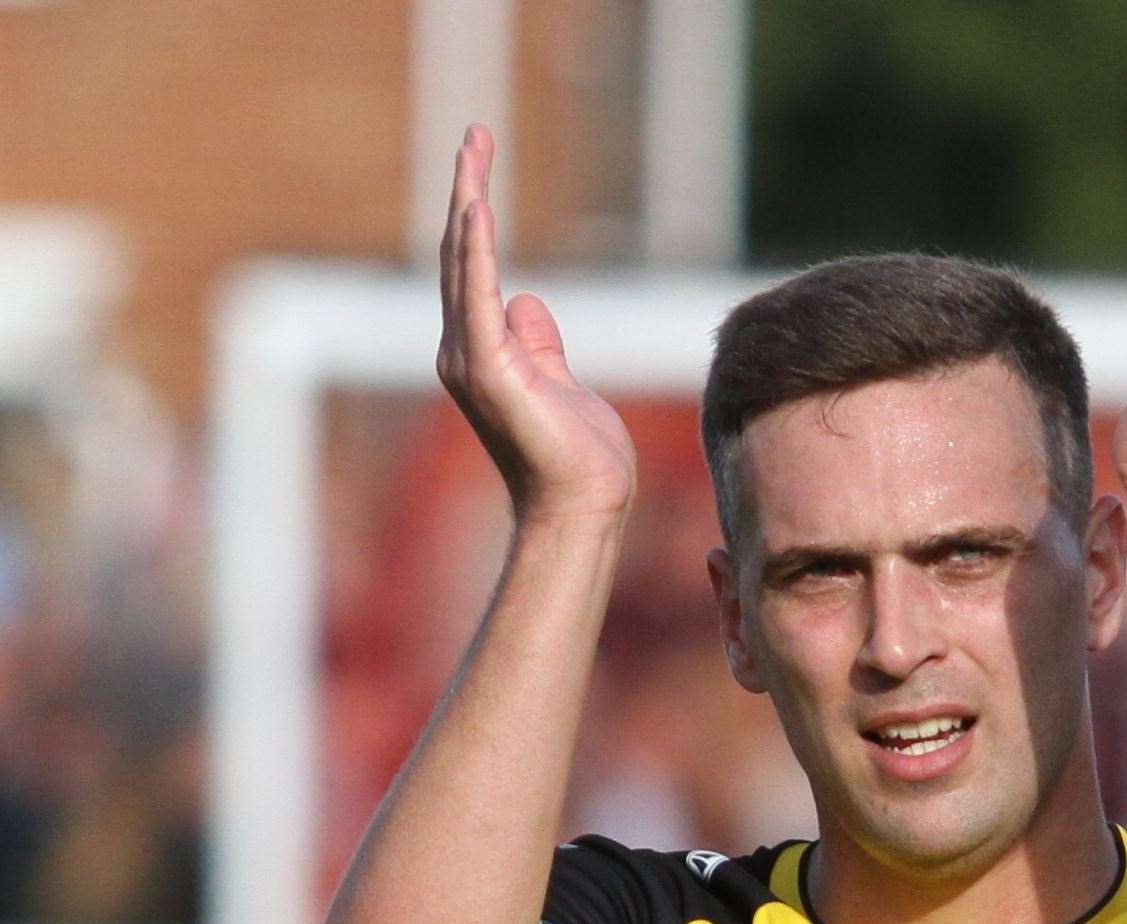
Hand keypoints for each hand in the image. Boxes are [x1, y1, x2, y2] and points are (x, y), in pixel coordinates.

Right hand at [436, 124, 636, 525]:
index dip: (475, 215)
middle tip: (475, 134)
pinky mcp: (491, 369)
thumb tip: (525, 300)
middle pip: (461, 256)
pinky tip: (478, 208)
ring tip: (474, 150)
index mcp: (481, 352)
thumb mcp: (561, 382)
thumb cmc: (575, 455)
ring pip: (464, 265)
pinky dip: (477, 251)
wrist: (582, 504)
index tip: (481, 164)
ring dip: (469, 202)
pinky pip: (478, 296)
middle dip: (468, 190)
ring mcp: (471, 360)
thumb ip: (538, 343)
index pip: (473, 270)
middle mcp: (464, 351)